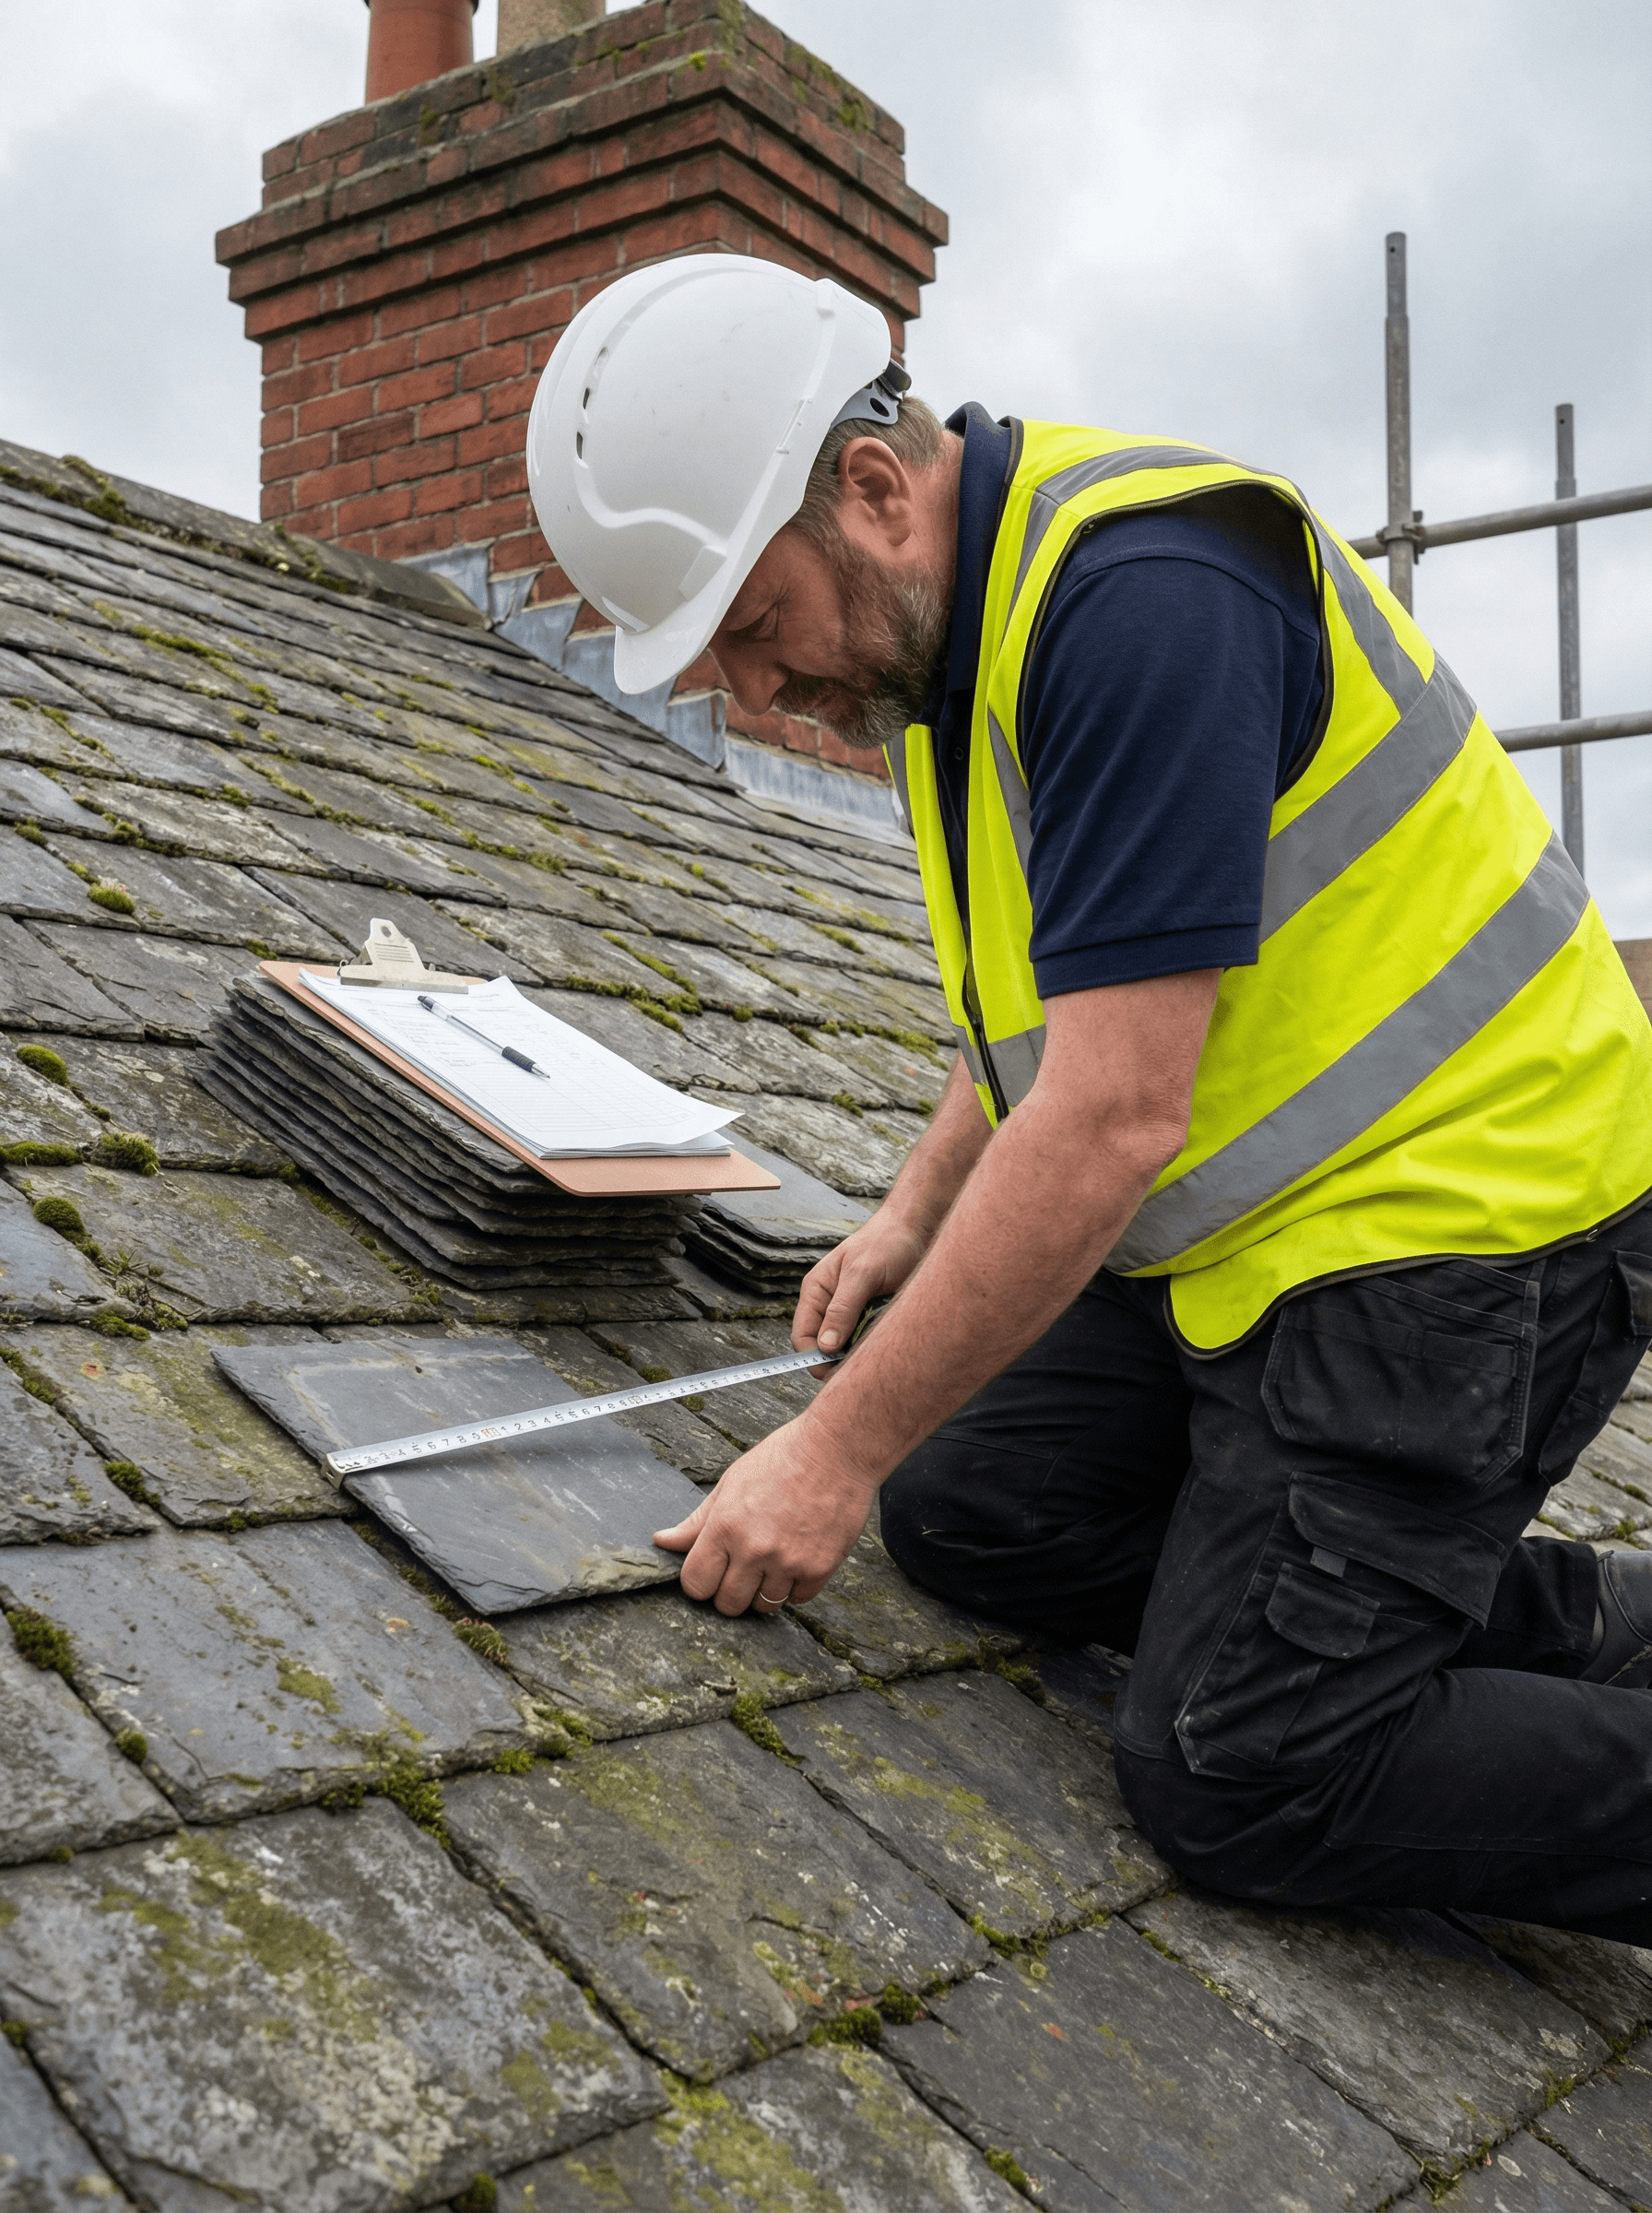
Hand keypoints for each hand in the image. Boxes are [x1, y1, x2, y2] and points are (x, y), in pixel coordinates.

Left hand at [653, 1415, 877, 1615]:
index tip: (709, 1573)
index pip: (695, 1584)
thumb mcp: (730, 1483)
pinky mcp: (820, 1567)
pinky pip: (798, 1599)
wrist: (837, 1449)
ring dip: (764, 1590)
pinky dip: (794, 1586)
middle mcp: (755, 1549)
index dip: (699, 1582)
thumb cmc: (782, 1458)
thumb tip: (662, 1542)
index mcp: (726, 1526)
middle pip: (728, 1604)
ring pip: (764, 1605)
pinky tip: (796, 1559)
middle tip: (741, 1569)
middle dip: (729, 1592)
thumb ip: (697, 1521)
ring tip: (772, 1560)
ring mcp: (789, 1561)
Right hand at [794, 1212, 930, 1360]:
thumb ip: (843, 1309)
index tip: (833, 1372)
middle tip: (861, 1367)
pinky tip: (887, 1342)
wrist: (914, 1231)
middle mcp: (829, 1306)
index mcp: (816, 1292)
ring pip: (845, 1349)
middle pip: (823, 1348)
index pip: (802, 1336)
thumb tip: (825, 1347)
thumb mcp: (862, 1274)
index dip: (813, 1357)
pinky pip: (865, 1342)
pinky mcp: (870, 1318)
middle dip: (837, 1361)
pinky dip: (873, 1346)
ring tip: (878, 1349)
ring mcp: (850, 1314)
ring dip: (859, 1354)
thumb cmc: (885, 1244)